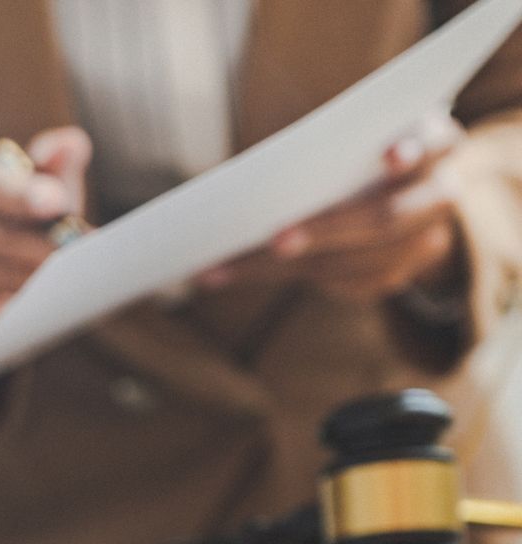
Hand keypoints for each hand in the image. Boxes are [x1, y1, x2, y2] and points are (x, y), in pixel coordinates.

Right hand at [0, 127, 92, 340]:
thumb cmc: (22, 218)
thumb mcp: (42, 185)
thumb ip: (59, 160)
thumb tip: (67, 144)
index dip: (27, 194)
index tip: (56, 202)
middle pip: (10, 238)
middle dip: (54, 246)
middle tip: (88, 251)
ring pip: (12, 276)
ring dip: (50, 279)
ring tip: (76, 276)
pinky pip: (5, 311)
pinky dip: (32, 307)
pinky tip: (50, 302)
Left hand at [197, 111, 464, 301]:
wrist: (400, 194)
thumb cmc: (358, 150)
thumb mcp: (355, 135)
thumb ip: (330, 144)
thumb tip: (255, 175)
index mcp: (435, 144)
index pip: (434, 144)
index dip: (414, 151)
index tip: (390, 156)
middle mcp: (440, 193)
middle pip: (387, 218)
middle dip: (327, 230)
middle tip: (276, 242)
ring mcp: (427, 240)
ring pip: (362, 262)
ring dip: (291, 267)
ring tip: (227, 267)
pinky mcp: (398, 274)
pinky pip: (348, 284)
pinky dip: (293, 278)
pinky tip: (242, 273)